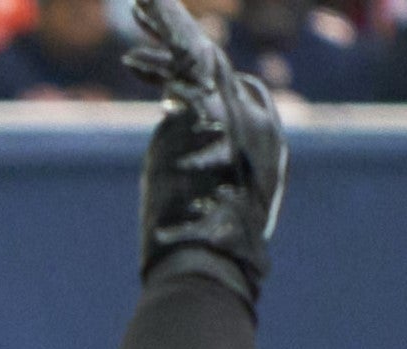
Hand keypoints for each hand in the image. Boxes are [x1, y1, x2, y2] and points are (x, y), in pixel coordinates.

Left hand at [128, 0, 286, 297]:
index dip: (184, 73)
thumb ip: (205, 176)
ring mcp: (235, 115)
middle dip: (177, 36)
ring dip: (169, 24)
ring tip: (141, 2)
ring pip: (200, 54)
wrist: (208, 264)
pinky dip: (168, 32)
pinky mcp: (206, 114)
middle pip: (214, 63)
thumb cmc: (204, 255)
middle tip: (145, 9)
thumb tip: (184, 177)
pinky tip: (146, 12)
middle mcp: (256, 120)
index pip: (228, 89)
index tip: (142, 64)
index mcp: (264, 140)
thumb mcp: (213, 206)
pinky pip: (185, 60)